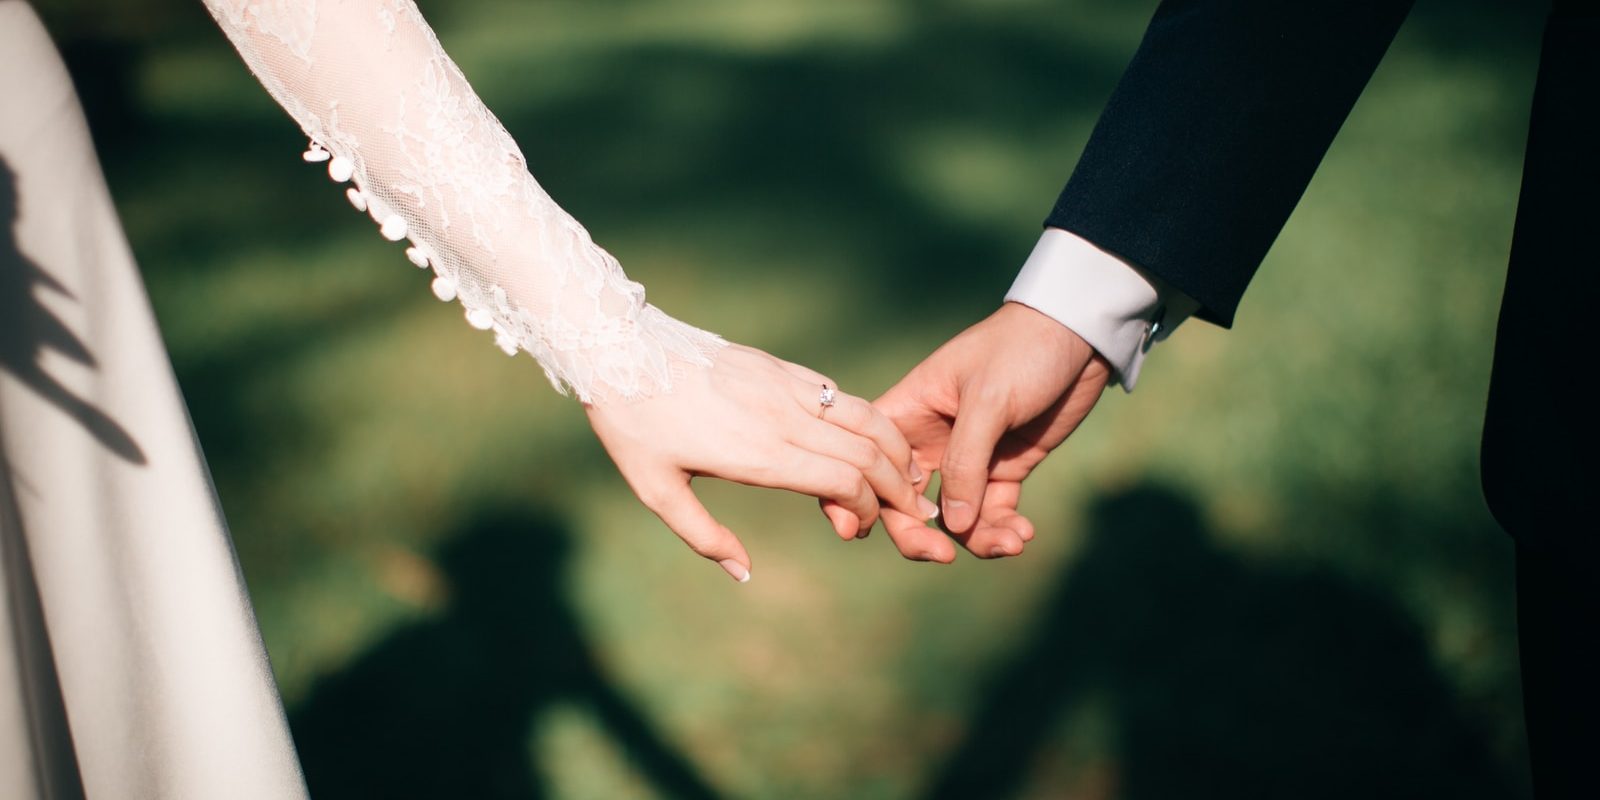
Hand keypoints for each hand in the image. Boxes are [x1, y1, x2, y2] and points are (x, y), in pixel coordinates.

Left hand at [586, 344, 938, 582]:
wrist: (620, 349)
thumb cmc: (634, 425)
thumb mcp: (656, 491)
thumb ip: (704, 536)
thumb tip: (744, 574)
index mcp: (759, 453)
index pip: (843, 480)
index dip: (866, 509)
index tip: (856, 528)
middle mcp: (782, 417)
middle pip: (868, 452)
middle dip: (899, 487)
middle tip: (913, 512)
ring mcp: (785, 386)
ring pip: (865, 416)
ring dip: (896, 448)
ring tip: (911, 474)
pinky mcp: (779, 367)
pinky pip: (838, 394)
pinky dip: (868, 419)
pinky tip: (873, 438)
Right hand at [848, 302, 1110, 561]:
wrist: (1079, 335)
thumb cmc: (1021, 350)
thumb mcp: (988, 400)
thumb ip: (965, 462)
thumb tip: (952, 526)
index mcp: (907, 413)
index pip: (868, 462)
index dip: (858, 498)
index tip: (862, 531)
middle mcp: (929, 441)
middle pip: (904, 502)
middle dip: (920, 535)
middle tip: (943, 556)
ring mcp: (968, 458)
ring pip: (954, 517)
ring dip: (977, 538)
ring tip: (1011, 543)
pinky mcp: (1004, 468)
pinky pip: (993, 512)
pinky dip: (1003, 529)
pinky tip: (1023, 534)